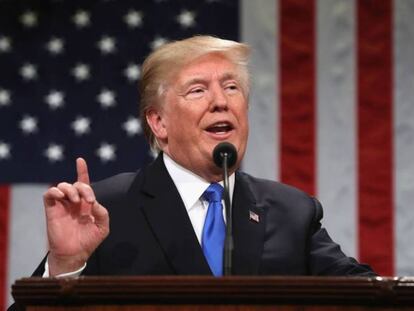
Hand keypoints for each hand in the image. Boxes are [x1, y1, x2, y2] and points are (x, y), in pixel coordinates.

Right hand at [43, 158, 108, 275]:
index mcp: (86, 203)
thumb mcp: (103, 227)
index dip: (82, 171)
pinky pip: (49, 194)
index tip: (80, 160)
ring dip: (70, 189)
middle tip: (88, 201)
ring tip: (75, 200)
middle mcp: (74, 202)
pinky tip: (62, 196)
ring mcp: (62, 205)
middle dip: (84, 188)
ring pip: (62, 186)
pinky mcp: (52, 210)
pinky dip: (55, 191)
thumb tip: (94, 203)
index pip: (84, 183)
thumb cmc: (89, 240)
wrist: (74, 254)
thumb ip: (102, 213)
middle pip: (76, 184)